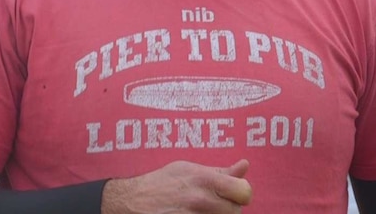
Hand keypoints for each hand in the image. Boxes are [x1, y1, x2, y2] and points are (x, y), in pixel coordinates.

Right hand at [102, 159, 251, 212]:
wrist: (130, 201)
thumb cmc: (162, 182)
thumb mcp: (189, 169)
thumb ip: (220, 171)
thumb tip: (245, 166)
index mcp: (205, 180)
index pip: (244, 192)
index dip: (242, 193)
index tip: (235, 194)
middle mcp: (200, 200)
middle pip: (235, 211)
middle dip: (229, 207)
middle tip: (216, 203)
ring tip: (204, 210)